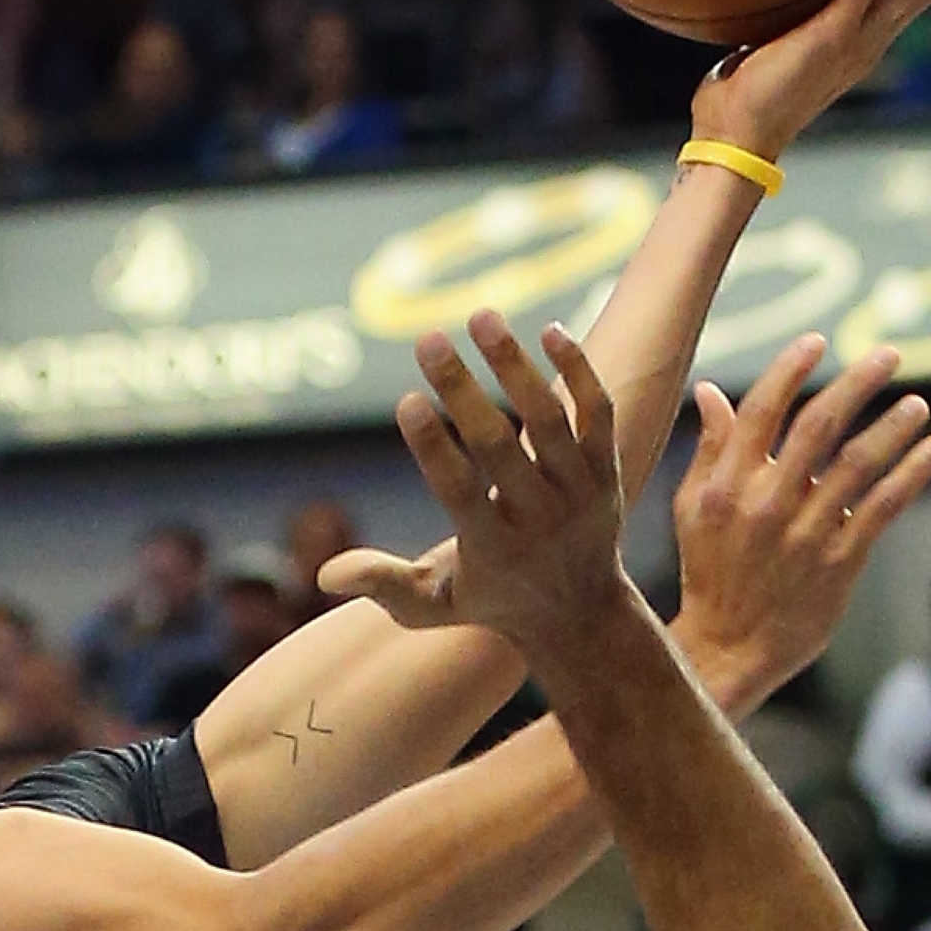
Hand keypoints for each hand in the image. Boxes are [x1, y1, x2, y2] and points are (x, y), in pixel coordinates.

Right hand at [319, 310, 623, 659]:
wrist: (582, 615)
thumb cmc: (491, 599)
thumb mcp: (431, 607)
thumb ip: (382, 586)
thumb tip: (324, 575)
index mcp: (492, 548)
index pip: (460, 491)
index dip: (432, 446)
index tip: (407, 400)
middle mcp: (540, 518)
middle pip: (501, 446)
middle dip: (463, 390)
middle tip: (428, 338)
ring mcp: (579, 491)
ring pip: (551, 419)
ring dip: (515, 365)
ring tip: (481, 315)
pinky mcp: (606, 469)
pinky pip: (597, 412)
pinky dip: (578, 371)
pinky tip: (548, 331)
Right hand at [670, 335, 930, 713]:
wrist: (728, 648)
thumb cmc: (710, 572)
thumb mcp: (694, 510)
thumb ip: (710, 449)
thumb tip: (713, 390)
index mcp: (727, 486)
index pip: (763, 412)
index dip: (791, 370)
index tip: (818, 342)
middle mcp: (767, 505)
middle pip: (819, 426)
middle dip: (858, 383)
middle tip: (889, 355)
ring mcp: (805, 534)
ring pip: (859, 464)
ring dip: (894, 427)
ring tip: (918, 404)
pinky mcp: (839, 564)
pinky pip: (883, 508)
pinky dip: (911, 474)